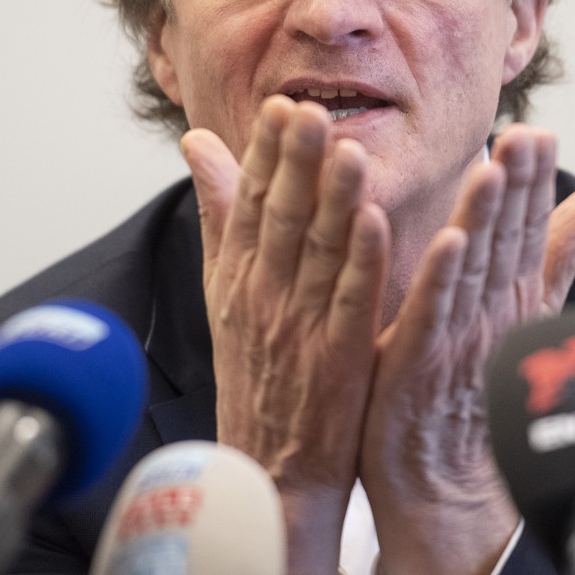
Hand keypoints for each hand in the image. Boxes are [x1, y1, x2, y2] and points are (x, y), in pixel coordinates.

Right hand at [181, 95, 389, 574]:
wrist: (271, 469)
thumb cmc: (257, 373)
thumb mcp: (223, 289)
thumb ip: (219, 214)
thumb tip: (197, 144)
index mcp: (238, 275)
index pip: (250, 200)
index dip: (265, 152)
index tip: (281, 104)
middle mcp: (264, 295)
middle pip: (280, 217)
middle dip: (294, 163)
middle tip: (308, 109)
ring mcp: (300, 327)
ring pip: (319, 252)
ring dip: (333, 201)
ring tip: (349, 150)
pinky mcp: (338, 359)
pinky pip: (351, 302)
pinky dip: (362, 262)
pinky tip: (376, 222)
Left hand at [358, 125, 574, 574]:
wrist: (445, 488)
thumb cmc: (475, 396)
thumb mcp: (521, 313)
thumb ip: (555, 254)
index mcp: (511, 295)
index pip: (528, 227)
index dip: (535, 180)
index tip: (539, 131)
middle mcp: (492, 312)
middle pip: (508, 238)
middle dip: (518, 186)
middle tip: (525, 134)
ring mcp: (459, 339)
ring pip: (474, 267)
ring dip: (485, 218)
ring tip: (493, 169)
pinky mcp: (421, 365)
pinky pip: (433, 316)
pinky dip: (442, 280)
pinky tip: (450, 241)